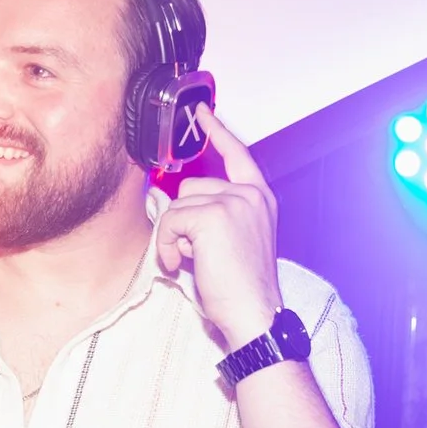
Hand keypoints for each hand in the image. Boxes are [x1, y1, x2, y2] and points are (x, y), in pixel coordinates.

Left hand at [156, 105, 283, 349]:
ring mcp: (233, 202)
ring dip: (174, 236)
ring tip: (191, 260)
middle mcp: (249, 194)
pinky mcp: (212, 216)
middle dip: (183, 220)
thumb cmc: (242, 287)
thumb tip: (178, 206)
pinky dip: (167, 246)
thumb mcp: (237, 240)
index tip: (201, 113)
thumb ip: (218, 215)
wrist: (254, 314)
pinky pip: (168, 222)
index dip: (217, 132)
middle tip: (197, 252)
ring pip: (176, 206)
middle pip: (190, 187)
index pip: (237, 154)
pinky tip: (180, 264)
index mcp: (259, 198)